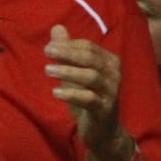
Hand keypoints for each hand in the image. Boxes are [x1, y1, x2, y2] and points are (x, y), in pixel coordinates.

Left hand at [46, 24, 127, 160]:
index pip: (89, 47)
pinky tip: (55, 93)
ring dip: (68, 72)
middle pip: (91, 58)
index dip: (69, 45)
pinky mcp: (105, 110)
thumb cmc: (88, 98)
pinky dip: (72, 94)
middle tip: (47, 52)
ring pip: (92, 77)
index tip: (49, 46)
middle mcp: (114, 75)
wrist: (104, 131)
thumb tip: (56, 28)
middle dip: (68, 53)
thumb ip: (67, 52)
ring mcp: (111, 93)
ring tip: (48, 71)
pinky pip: (90, 99)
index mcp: (109, 63)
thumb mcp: (75, 73)